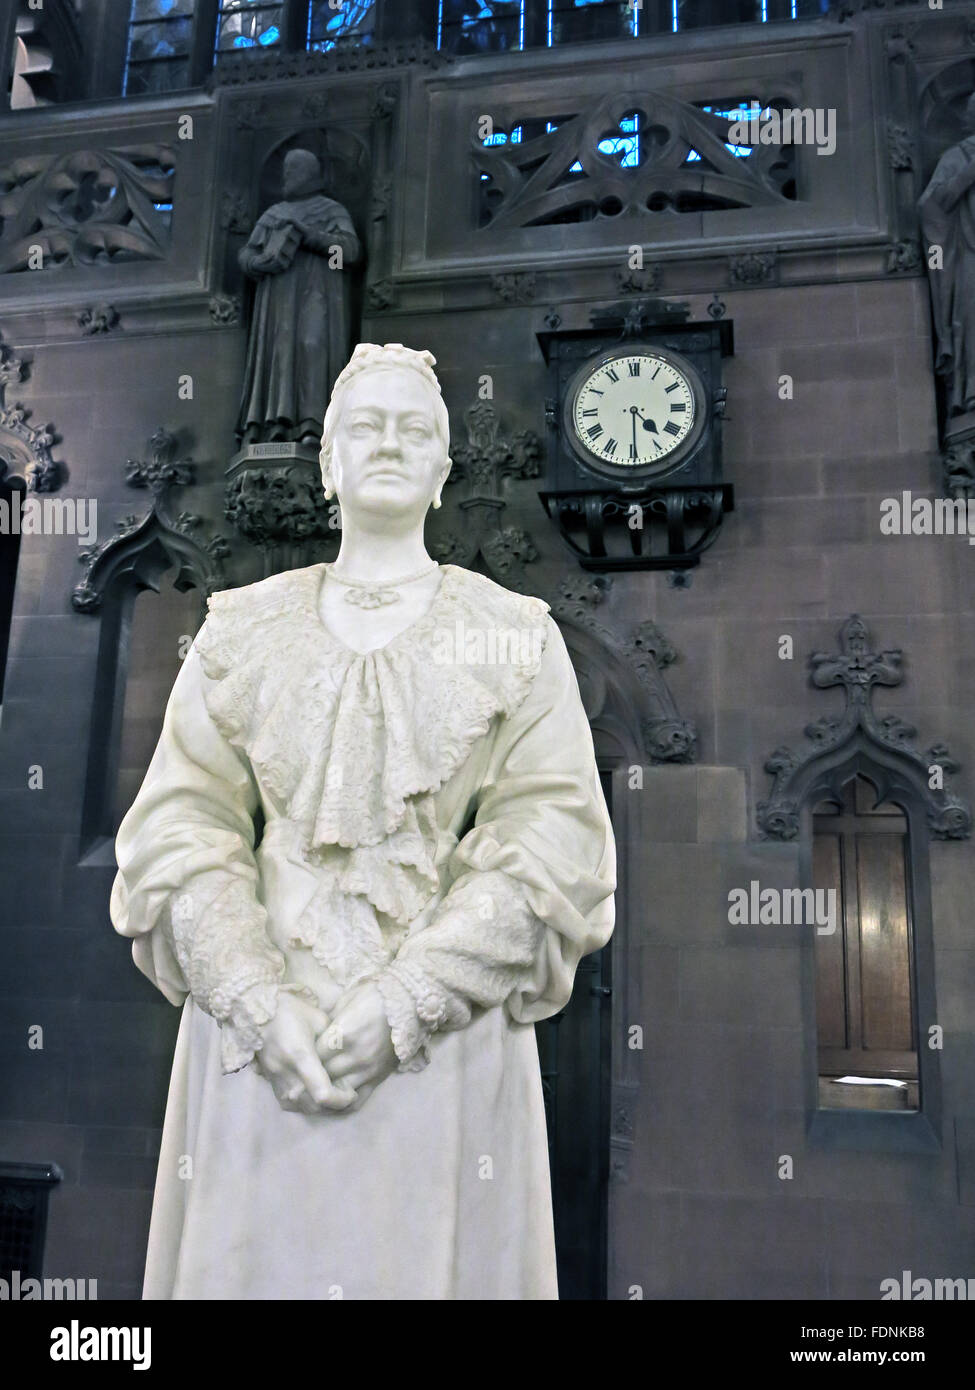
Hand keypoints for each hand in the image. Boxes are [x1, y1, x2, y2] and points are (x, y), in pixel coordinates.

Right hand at [257, 993, 356, 1114]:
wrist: (257, 1016)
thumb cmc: (290, 1012)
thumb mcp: (318, 1019)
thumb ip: (333, 1040)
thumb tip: (347, 1056)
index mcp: (300, 1056)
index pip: (322, 1093)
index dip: (341, 1099)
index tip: (352, 1091)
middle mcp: (287, 1074)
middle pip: (315, 1106)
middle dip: (336, 1105)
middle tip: (349, 1093)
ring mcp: (277, 1083)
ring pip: (305, 1109)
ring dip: (323, 1107)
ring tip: (336, 1094)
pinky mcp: (272, 1086)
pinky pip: (294, 1106)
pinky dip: (309, 1105)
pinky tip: (318, 1094)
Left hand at [315, 982, 398, 1103]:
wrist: (409, 1003)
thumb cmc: (374, 996)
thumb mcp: (345, 1001)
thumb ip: (328, 1021)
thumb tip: (312, 1035)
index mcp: (344, 1034)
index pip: (314, 1055)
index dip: (305, 1056)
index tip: (300, 1053)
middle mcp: (355, 1056)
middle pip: (322, 1075)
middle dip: (311, 1075)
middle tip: (303, 1072)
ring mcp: (368, 1070)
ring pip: (336, 1092)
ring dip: (325, 1089)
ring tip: (315, 1085)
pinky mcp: (378, 1078)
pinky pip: (357, 1100)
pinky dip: (342, 1102)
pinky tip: (333, 1098)